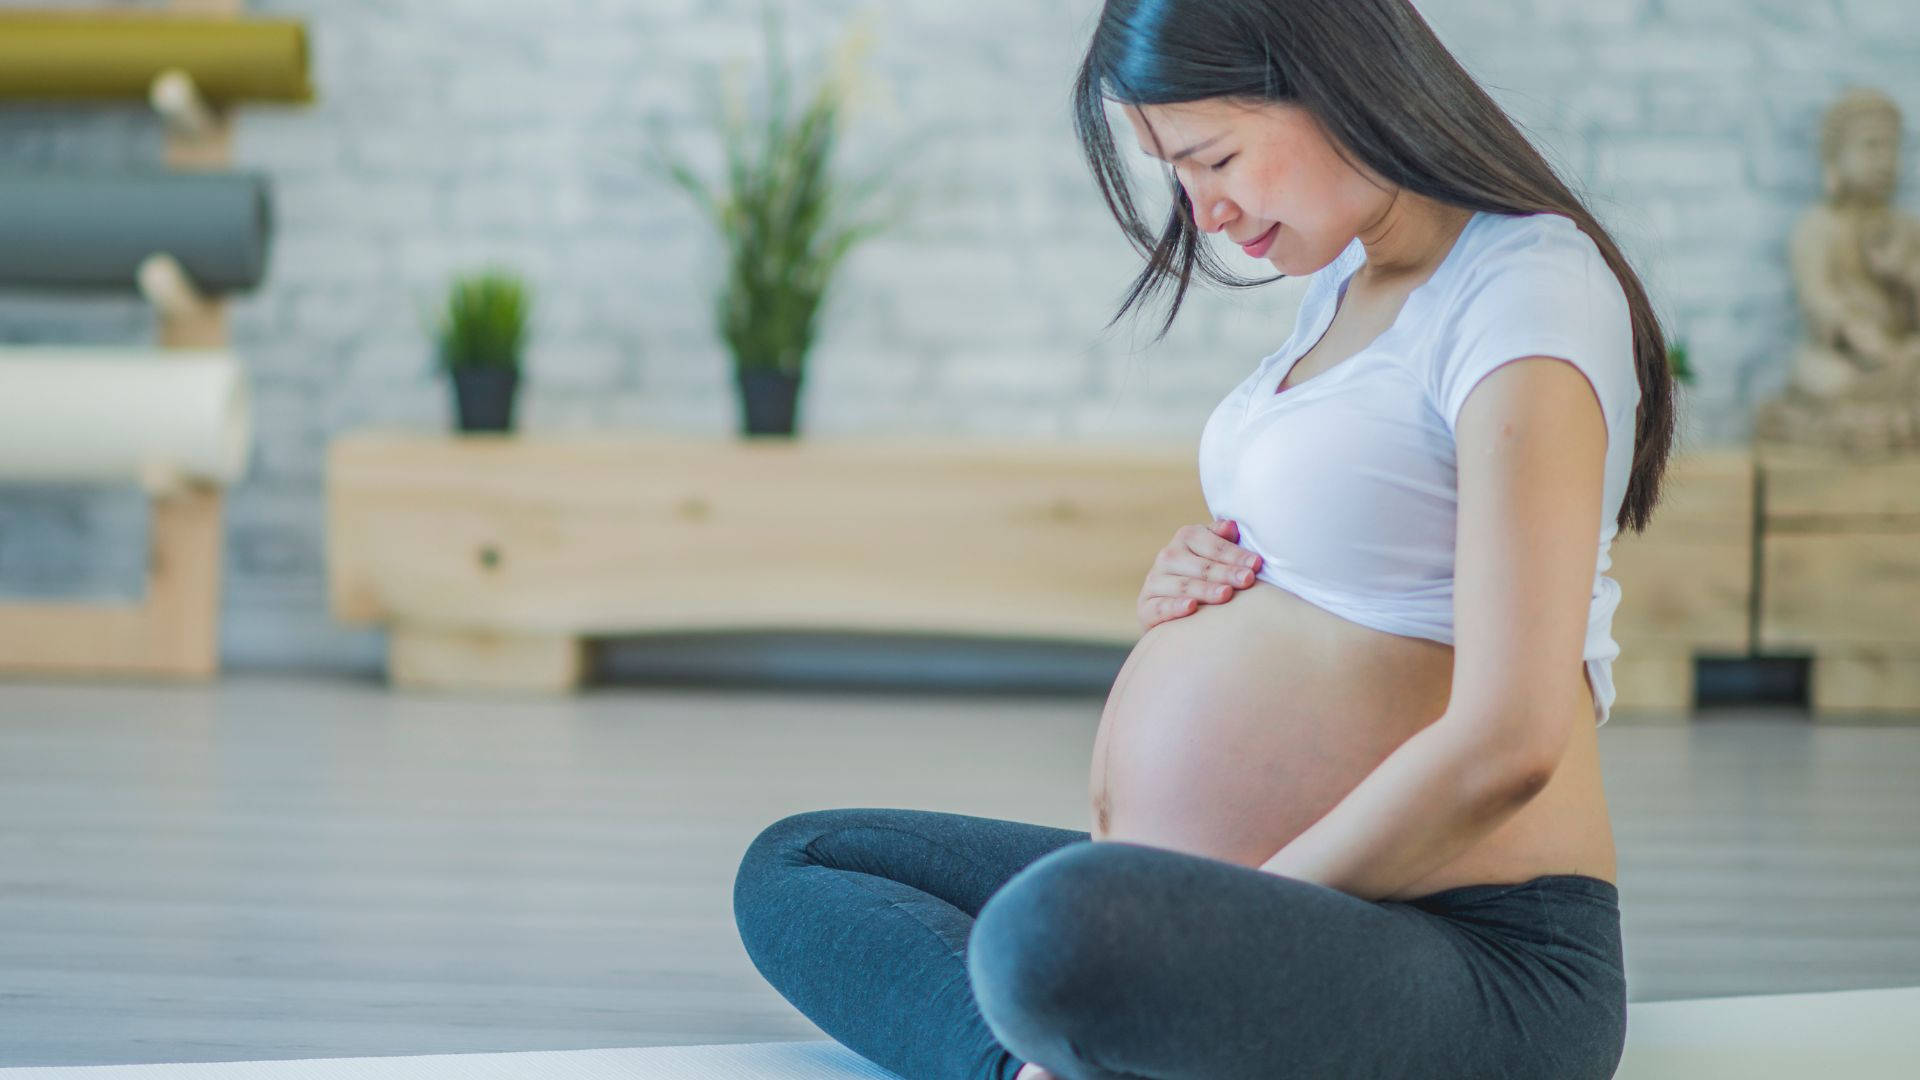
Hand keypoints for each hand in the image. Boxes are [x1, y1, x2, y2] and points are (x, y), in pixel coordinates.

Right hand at [1136, 518, 1263, 631]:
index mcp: (1186, 537)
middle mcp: (1167, 557)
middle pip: (1200, 566)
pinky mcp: (1145, 607)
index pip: (1212, 545)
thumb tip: (1231, 526)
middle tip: (1248, 580)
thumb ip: (1223, 540)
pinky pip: (1159, 607)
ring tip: (1226, 594)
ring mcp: (1154, 582)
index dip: (1235, 554)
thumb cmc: (1206, 577)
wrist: (1174, 608)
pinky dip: (1175, 606)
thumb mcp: (1215, 554)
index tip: (1257, 564)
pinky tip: (1192, 608)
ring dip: (1205, 590)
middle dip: (1226, 572)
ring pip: (1182, 585)